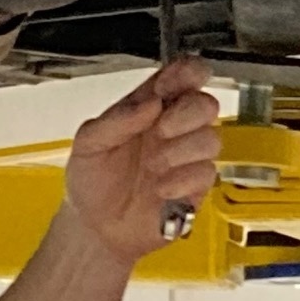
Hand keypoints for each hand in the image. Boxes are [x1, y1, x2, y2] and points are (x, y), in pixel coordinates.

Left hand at [64, 59, 220, 264]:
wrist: (95, 228)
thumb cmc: (91, 181)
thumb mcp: (88, 143)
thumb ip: (116, 119)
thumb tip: (149, 103)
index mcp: (147, 108)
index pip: (181, 77)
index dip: (187, 72)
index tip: (177, 82)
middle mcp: (172, 128)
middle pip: (206, 103)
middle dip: (187, 114)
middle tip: (161, 130)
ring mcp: (186, 157)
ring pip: (211, 138)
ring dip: (180, 151)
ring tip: (152, 167)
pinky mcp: (195, 186)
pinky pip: (207, 173)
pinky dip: (182, 180)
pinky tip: (161, 189)